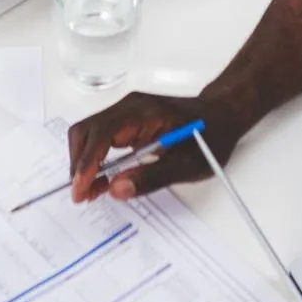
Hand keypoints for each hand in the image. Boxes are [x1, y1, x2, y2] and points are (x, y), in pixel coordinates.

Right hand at [65, 92, 246, 202]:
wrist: (222, 114)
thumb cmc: (210, 135)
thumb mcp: (187, 164)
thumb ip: (152, 177)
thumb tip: (117, 188)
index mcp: (144, 113)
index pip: (103, 133)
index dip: (87, 163)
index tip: (81, 189)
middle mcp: (130, 107)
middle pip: (87, 130)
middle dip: (79, 164)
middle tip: (82, 195)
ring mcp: (127, 112)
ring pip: (89, 133)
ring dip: (84, 162)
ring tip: (90, 191)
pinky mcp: (127, 120)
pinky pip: (100, 136)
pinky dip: (94, 158)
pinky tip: (99, 179)